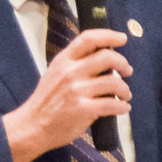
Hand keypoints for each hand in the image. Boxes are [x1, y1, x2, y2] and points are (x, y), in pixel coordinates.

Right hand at [2, 29, 129, 161]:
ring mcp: (76, 91)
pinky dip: (123, 106)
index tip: (122, 38)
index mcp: (64, 60)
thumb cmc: (47, 101)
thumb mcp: (56, 73)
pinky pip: (112, 104)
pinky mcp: (83, 109)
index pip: (88, 39)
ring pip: (113, 82)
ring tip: (125, 94)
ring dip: (125, 89)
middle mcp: (70, 72)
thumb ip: (75, 63)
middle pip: (107, 57)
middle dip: (123, 63)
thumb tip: (104, 55)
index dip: (109, 36)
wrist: (33, 125)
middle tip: (127, 71)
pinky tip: (123, 108)